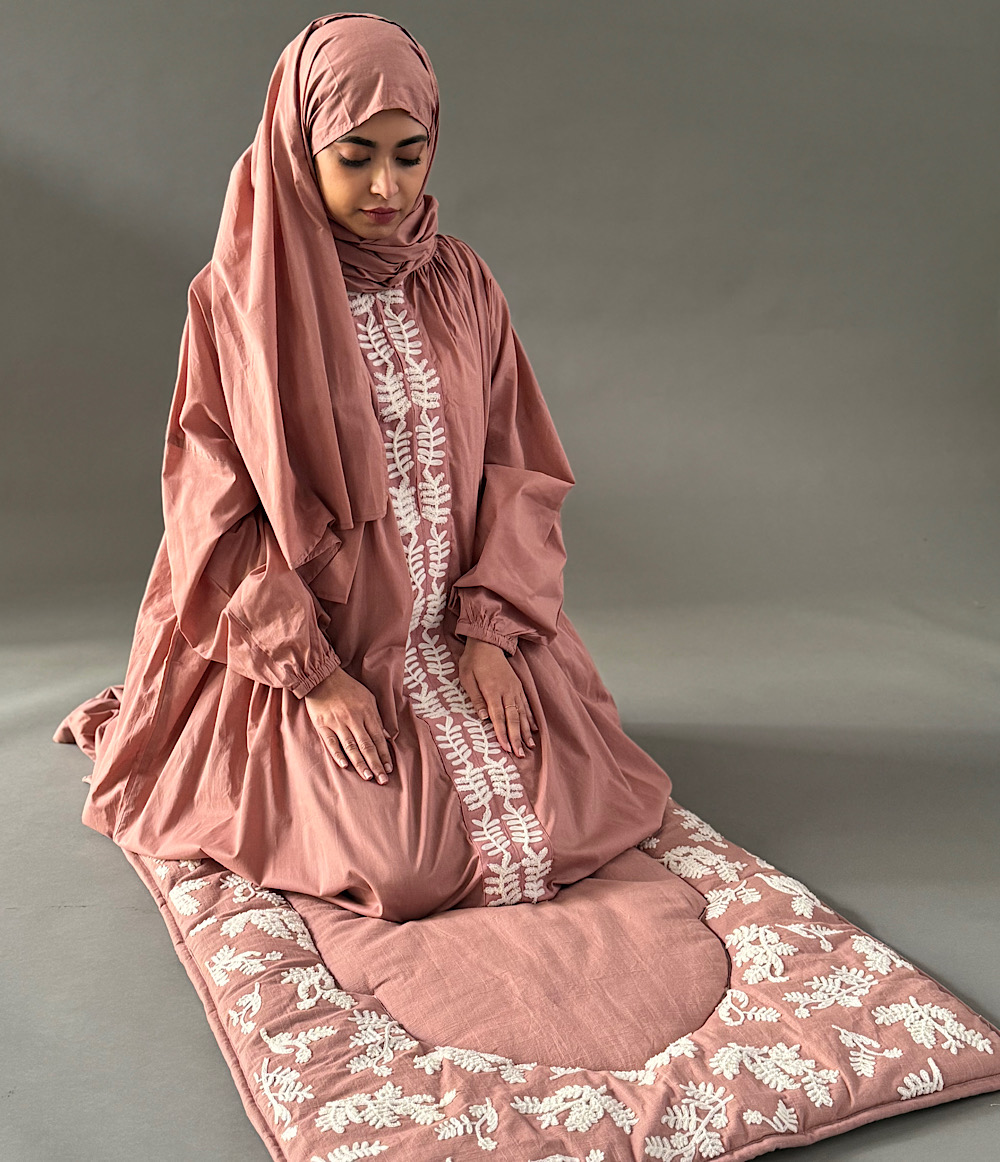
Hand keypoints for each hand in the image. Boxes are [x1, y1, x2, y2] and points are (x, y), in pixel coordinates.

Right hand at [304, 667, 392, 783]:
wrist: (323, 677)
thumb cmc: (348, 687)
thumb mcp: (368, 697)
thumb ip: (377, 717)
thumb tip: (387, 736)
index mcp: (367, 711)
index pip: (378, 738)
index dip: (384, 755)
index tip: (390, 769)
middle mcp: (353, 718)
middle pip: (367, 745)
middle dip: (376, 764)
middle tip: (382, 780)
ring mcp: (337, 722)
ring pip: (351, 746)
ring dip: (360, 763)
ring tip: (368, 777)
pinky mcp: (323, 724)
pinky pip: (331, 742)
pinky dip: (338, 754)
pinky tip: (345, 765)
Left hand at [458, 638, 537, 757]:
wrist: (486, 643)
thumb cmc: (472, 662)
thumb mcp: (467, 679)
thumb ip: (475, 698)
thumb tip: (483, 718)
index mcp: (492, 690)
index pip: (498, 716)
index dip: (502, 733)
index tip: (506, 748)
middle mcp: (507, 691)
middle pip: (513, 718)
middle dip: (517, 737)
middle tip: (520, 754)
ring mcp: (515, 688)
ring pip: (523, 713)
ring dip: (526, 730)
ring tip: (530, 746)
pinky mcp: (518, 686)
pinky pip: (526, 704)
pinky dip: (531, 717)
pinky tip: (534, 728)